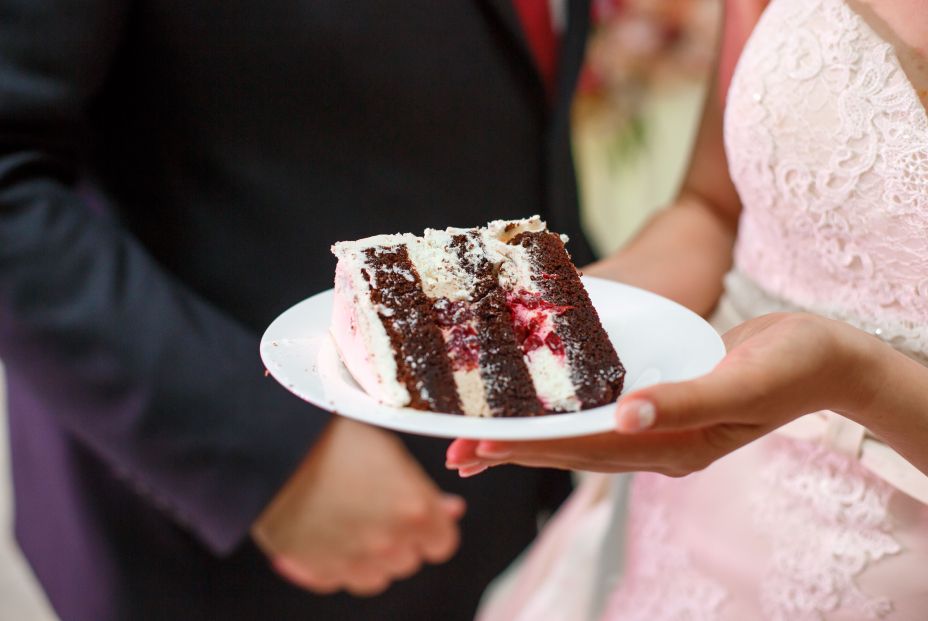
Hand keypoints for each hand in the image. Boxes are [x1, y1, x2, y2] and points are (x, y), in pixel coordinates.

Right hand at [253, 417, 465, 596]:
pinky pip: (337, 579)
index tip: (418, 514)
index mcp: (414, 509)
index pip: (442, 542)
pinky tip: (324, 533)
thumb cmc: (334, 436)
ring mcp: (352, 560)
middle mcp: (388, 542)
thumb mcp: (389, 451)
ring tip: (350, 523)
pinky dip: (335, 564)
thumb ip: (422, 489)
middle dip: (400, 540)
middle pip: (409, 560)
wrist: (273, 444)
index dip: (432, 528)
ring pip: (376, 578)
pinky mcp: (316, 569)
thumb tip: (451, 509)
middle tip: (377, 509)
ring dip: (370, 557)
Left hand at [447, 313, 878, 476]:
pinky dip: (562, 412)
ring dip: (530, 436)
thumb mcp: (740, 382)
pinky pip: (600, 412)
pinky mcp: (660, 400)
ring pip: (580, 435)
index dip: (530, 447)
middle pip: (572, 450)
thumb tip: (624, 415)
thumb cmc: (791, 366)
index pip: (585, 449)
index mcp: (674, 446)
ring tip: (480, 439)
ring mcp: (658, 425)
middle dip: (514, 451)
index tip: (480, 446)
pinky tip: (538, 407)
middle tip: (457, 452)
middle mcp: (658, 443)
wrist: (825, 354)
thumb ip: (683, 400)